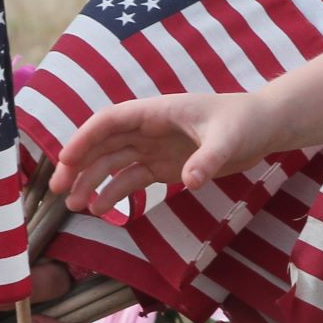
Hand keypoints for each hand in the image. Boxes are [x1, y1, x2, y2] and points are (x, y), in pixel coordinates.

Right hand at [50, 92, 270, 214]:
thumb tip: (190, 180)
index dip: (84, 138)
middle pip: (103, 144)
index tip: (65, 160)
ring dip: (93, 182)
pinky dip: (115, 193)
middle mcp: (148, 128)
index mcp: (156, 112)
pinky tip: (101, 210)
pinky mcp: (163, 166)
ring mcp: (154, 147)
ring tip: (76, 207)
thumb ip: (207, 159)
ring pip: (113, 163)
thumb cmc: (245, 123)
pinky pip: (131, 178)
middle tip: (59, 191)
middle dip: (79, 165)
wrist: (263, 129)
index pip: (110, 121)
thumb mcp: (228, 140)